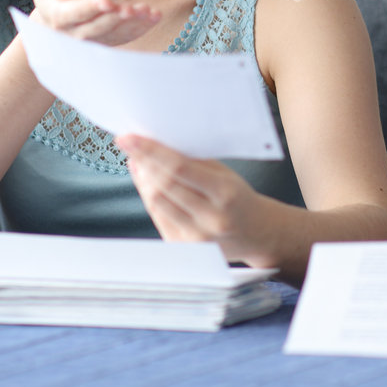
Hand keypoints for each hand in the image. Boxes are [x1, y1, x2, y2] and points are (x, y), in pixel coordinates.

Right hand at [30, 0, 159, 46]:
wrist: (56, 27)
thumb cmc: (53, 0)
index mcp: (60, 18)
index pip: (76, 13)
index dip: (92, 8)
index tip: (108, 2)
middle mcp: (77, 35)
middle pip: (99, 27)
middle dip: (117, 18)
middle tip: (134, 9)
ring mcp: (95, 42)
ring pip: (115, 34)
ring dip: (134, 24)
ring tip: (149, 12)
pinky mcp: (109, 43)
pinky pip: (126, 37)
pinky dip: (141, 28)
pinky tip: (154, 17)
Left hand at [116, 134, 281, 268]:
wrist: (256, 234)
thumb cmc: (239, 198)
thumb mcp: (226, 174)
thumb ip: (193, 161)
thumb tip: (154, 147)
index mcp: (225, 193)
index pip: (179, 168)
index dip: (150, 151)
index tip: (129, 138)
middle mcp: (211, 218)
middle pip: (163, 186)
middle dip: (142, 162)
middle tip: (130, 145)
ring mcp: (196, 238)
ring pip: (156, 202)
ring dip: (143, 179)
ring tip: (139, 161)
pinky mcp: (184, 249)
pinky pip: (158, 216)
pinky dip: (149, 196)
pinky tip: (147, 183)